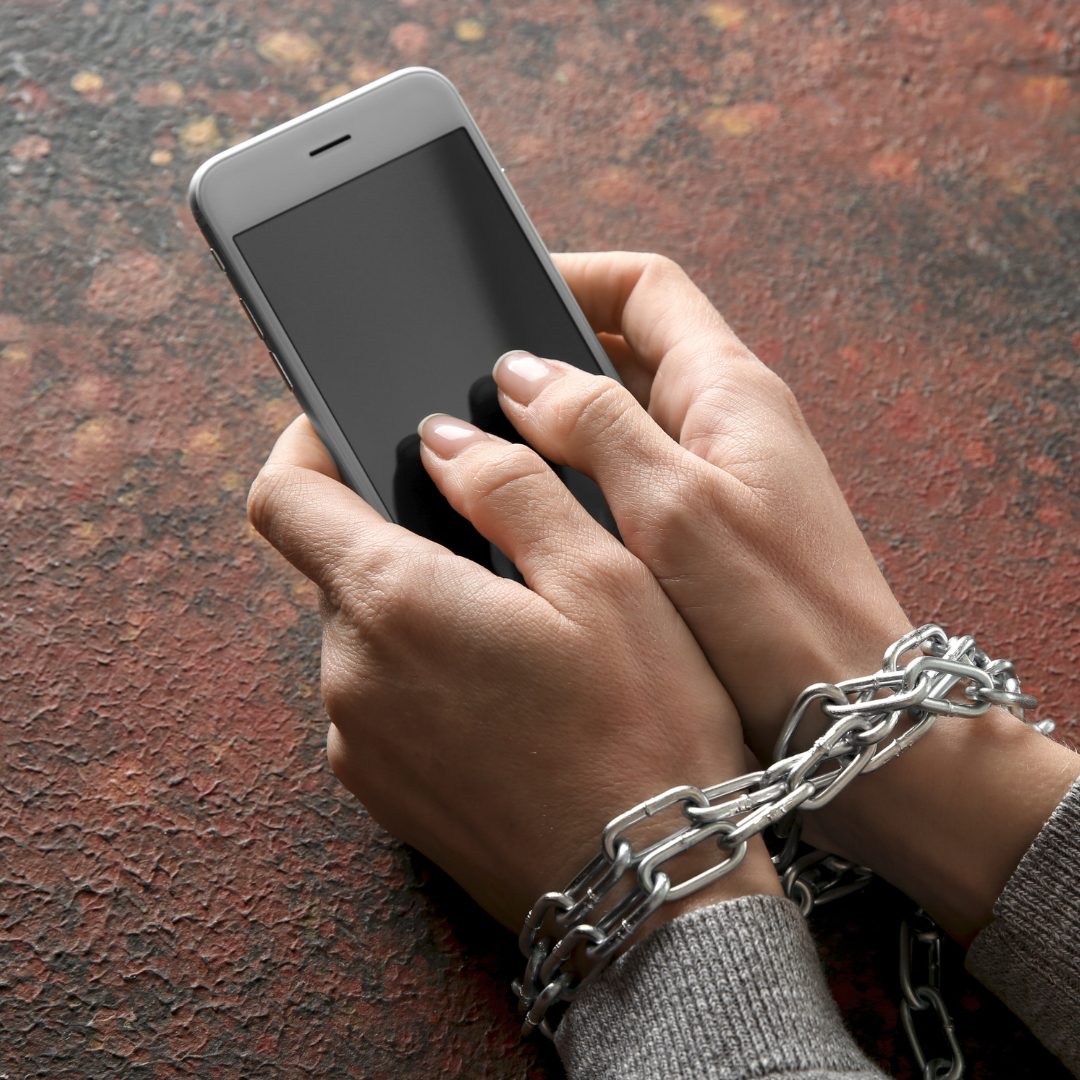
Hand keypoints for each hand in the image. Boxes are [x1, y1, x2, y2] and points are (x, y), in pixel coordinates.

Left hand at [247, 414, 779, 932]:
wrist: (644, 890)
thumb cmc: (643, 726)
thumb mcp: (605, 576)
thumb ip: (508, 486)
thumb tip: (439, 440)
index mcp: (393, 604)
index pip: (285, 498)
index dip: (304, 447)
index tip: (345, 429)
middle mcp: (350, 675)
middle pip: (337, 565)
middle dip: (399, 535)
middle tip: (495, 544)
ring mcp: (361, 742)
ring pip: (366, 632)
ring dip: (419, 608)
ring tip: (519, 630)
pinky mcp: (383, 791)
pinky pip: (382, 697)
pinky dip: (424, 671)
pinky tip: (507, 694)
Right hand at [495, 251, 913, 762]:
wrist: (851, 718)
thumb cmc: (780, 618)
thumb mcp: (673, 508)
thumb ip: (595, 427)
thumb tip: (519, 375)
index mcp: (729, 390)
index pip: (646, 289)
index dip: (575, 275)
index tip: (505, 292)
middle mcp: (727, 423)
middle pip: (628, 352)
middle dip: (553, 359)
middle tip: (476, 391)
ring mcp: (719, 479)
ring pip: (624, 422)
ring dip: (562, 428)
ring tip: (492, 453)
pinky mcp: (709, 535)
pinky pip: (633, 483)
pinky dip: (583, 483)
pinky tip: (542, 518)